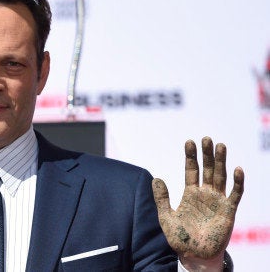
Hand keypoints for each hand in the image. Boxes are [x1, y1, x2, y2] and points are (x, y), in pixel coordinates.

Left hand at [152, 137, 243, 269]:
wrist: (194, 255)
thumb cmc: (180, 237)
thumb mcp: (166, 217)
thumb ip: (162, 198)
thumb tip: (156, 178)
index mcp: (190, 194)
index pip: (191, 170)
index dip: (191, 157)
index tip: (189, 142)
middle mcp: (205, 194)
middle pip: (207, 169)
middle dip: (207, 154)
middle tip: (206, 138)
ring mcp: (217, 201)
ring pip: (220, 177)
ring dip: (221, 161)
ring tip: (220, 146)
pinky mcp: (228, 211)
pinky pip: (235, 194)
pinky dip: (237, 182)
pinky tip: (237, 169)